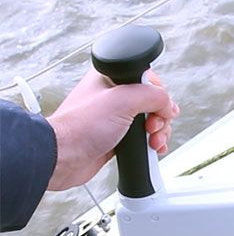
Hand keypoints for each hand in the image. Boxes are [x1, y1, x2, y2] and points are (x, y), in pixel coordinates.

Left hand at [47, 69, 178, 190]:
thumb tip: (169, 104)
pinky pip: (143, 139)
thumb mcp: (123, 100)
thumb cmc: (81, 126)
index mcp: (112, 79)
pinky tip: (152, 149)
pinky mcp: (118, 138)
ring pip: (151, 122)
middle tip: (151, 127)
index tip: (158, 109)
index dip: (159, 95)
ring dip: (159, 133)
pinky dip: (152, 144)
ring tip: (153, 142)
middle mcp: (114, 97)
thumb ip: (153, 96)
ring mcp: (116, 119)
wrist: (64, 156)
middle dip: (160, 118)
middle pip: (153, 103)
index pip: (149, 81)